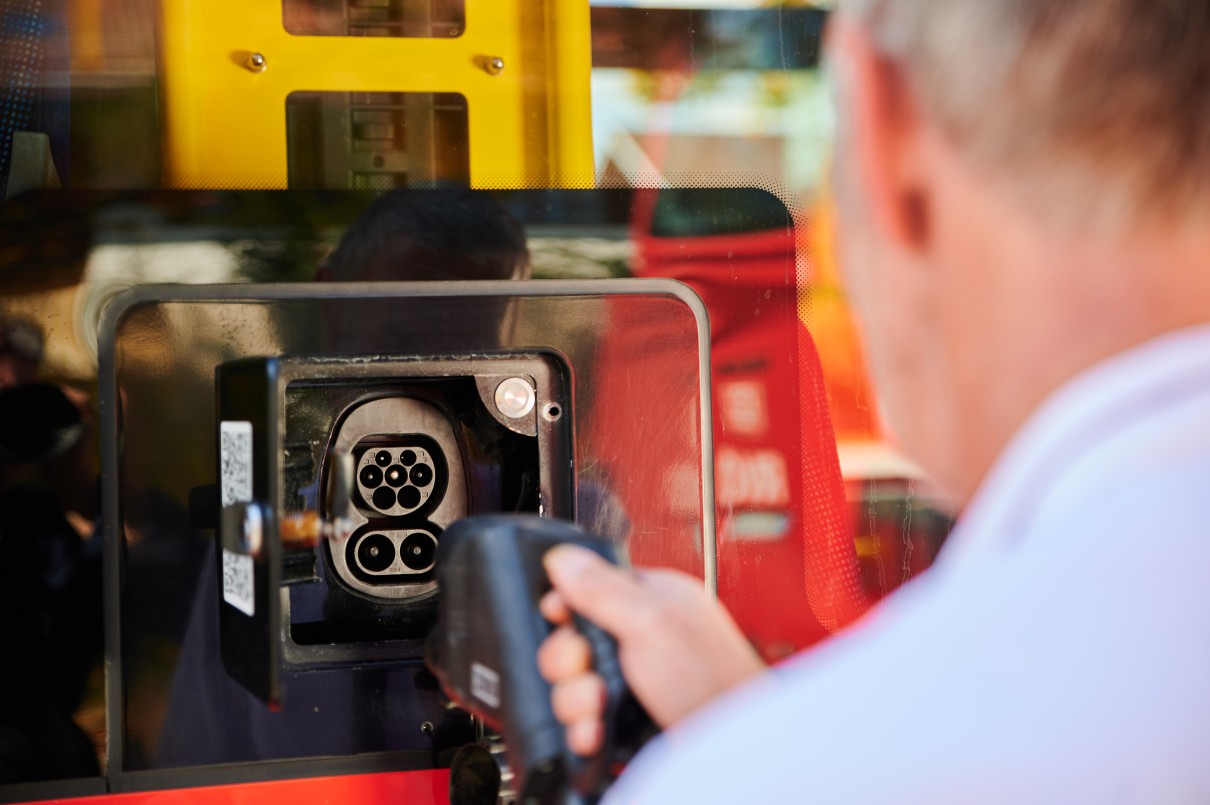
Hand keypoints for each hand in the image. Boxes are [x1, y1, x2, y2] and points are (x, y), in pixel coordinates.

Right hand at [537, 545, 764, 755]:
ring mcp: (630, 681)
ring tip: (598, 708)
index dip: (566, 605)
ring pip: (572, 683)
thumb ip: (603, 588)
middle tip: (587, 668)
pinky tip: (596, 731)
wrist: (733, 752)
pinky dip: (583, 729)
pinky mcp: (623, 719)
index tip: (559, 617)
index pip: (588, 589)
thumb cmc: (715, 680)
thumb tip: (563, 557)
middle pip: (571, 640)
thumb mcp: (652, 619)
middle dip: (569, 661)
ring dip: (575, 699)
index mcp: (650, 600)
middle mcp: (639, 638)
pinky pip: (581, 719)